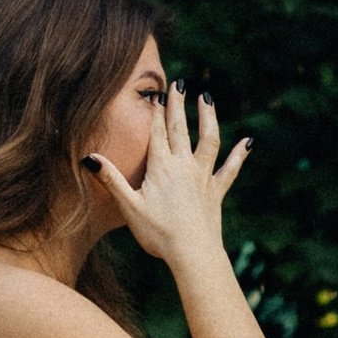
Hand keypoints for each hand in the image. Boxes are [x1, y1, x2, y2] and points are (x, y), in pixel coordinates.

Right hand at [83, 87, 248, 272]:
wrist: (192, 254)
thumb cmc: (158, 233)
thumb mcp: (129, 206)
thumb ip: (111, 180)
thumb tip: (89, 158)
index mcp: (161, 167)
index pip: (158, 132)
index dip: (157, 111)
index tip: (157, 92)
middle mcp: (184, 166)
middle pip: (181, 129)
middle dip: (178, 105)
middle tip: (179, 83)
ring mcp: (203, 178)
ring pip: (208, 140)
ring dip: (208, 118)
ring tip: (207, 98)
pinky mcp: (216, 192)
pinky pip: (230, 169)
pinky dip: (239, 155)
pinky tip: (248, 142)